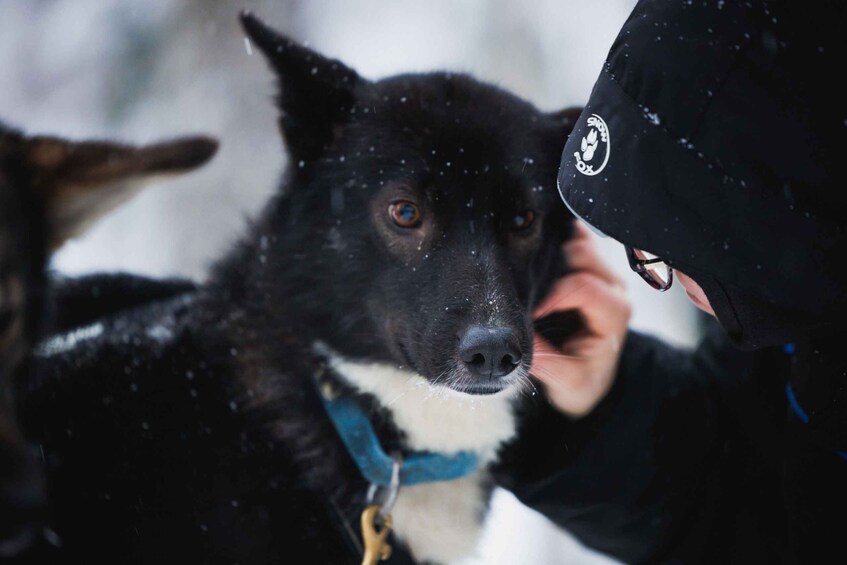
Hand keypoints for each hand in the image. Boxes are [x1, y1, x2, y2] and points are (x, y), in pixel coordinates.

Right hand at [531, 222, 630, 416]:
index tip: (529, 313)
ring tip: (527, 272)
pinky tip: (534, 255)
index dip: (552, 296)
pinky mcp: (587, 262)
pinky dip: (552, 240)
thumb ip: (548, 364)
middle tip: (523, 287)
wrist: (590, 372)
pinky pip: (571, 236)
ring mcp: (601, 270)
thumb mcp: (569, 383)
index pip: (584, 286)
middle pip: (582, 253)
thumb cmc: (582, 376)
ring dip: (550, 251)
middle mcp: (612, 285)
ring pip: (577, 239)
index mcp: (615, 311)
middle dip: (550, 266)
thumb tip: (516, 341)